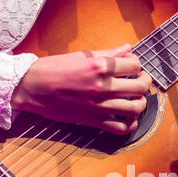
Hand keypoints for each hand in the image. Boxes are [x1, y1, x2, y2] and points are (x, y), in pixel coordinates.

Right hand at [11, 42, 152, 134]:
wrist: (32, 88)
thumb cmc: (54, 68)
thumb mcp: (81, 55)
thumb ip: (108, 53)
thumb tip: (127, 48)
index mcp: (100, 66)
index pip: (134, 65)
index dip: (137, 65)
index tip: (133, 67)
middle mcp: (102, 86)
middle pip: (140, 87)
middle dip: (145, 82)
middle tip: (141, 81)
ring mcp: (99, 105)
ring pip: (135, 108)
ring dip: (140, 103)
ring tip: (136, 99)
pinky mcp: (92, 120)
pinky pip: (121, 127)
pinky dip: (130, 124)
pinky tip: (127, 117)